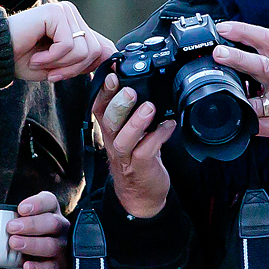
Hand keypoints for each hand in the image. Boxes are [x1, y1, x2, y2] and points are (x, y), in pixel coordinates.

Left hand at [0, 191, 70, 268]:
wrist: (33, 264)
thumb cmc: (21, 236)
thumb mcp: (6, 224)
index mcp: (48, 211)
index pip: (49, 201)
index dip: (37, 203)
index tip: (20, 208)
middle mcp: (58, 227)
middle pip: (51, 222)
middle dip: (31, 224)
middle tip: (10, 228)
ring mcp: (61, 248)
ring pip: (52, 244)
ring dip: (33, 244)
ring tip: (13, 244)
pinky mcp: (57, 268)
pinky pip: (51, 268)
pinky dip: (39, 268)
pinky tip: (25, 266)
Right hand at [8, 1, 115, 81]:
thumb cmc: (22, 59)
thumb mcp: (60, 65)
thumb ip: (84, 58)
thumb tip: (111, 54)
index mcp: (74, 25)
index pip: (101, 46)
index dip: (90, 66)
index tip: (66, 74)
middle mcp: (71, 15)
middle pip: (95, 51)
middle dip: (73, 70)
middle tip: (51, 73)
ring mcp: (64, 11)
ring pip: (83, 50)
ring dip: (61, 65)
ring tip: (40, 63)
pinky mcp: (55, 13)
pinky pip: (67, 45)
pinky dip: (51, 58)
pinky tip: (35, 56)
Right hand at [92, 73, 175, 217]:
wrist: (141, 195)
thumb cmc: (138, 158)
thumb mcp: (130, 132)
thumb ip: (132, 111)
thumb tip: (144, 81)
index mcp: (110, 130)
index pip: (100, 107)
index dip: (104, 90)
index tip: (112, 73)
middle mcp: (113, 142)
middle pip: (108, 121)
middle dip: (118, 103)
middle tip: (131, 90)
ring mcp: (125, 157)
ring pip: (123, 139)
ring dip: (135, 122)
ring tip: (150, 107)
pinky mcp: (140, 169)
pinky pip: (146, 152)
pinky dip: (158, 136)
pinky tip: (168, 125)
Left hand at [213, 21, 268, 162]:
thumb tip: (235, 55)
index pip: (268, 40)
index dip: (244, 31)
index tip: (224, 27)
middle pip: (262, 65)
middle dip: (238, 58)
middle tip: (218, 53)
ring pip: (259, 101)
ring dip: (239, 96)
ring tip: (220, 90)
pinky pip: (258, 125)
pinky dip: (244, 122)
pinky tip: (233, 118)